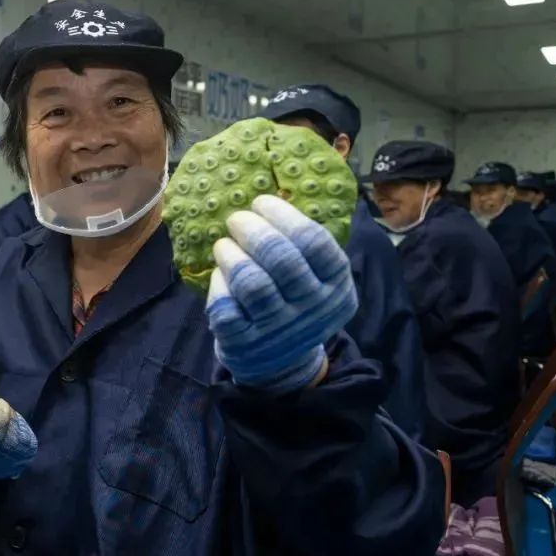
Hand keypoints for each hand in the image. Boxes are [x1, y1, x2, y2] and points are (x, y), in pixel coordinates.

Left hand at [205, 195, 357, 391]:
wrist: (282, 362)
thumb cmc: (297, 301)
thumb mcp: (318, 277)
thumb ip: (303, 245)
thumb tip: (270, 194)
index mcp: (336, 285)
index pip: (313, 241)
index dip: (282, 215)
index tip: (261, 202)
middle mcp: (312, 308)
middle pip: (281, 259)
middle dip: (253, 230)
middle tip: (237, 219)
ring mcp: (278, 329)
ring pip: (251, 282)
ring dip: (231, 255)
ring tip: (224, 245)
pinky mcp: (245, 343)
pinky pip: (225, 306)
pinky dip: (218, 285)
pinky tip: (220, 276)